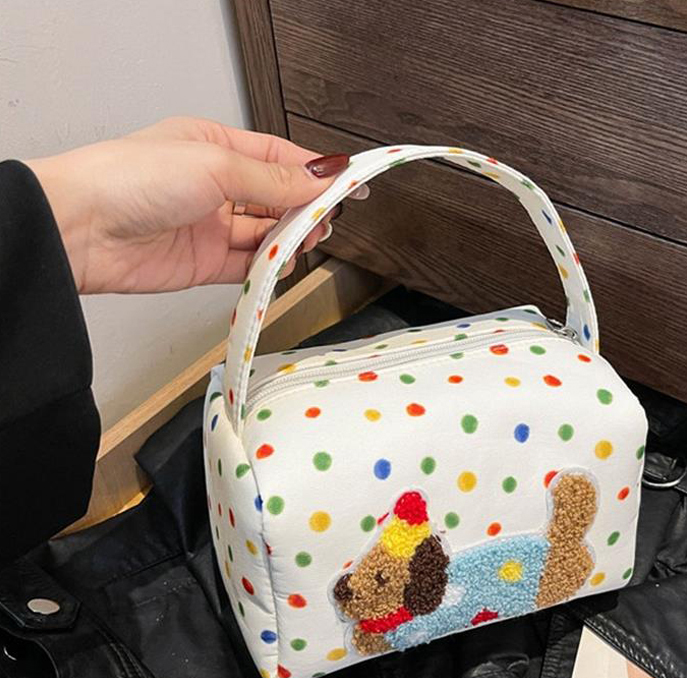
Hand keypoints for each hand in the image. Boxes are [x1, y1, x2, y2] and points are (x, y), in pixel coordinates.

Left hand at [25, 117, 362, 293]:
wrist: (81, 230)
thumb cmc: (132, 178)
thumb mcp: (215, 166)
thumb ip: (272, 179)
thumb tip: (320, 178)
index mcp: (215, 148)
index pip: (279, 158)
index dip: (316, 172)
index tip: (351, 184)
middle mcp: (215, 186)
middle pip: (277, 198)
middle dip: (305, 209)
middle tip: (325, 220)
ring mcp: (210, 227)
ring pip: (266, 233)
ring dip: (290, 239)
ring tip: (304, 242)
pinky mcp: (204, 263)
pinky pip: (248, 266)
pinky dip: (268, 267)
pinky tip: (280, 263)